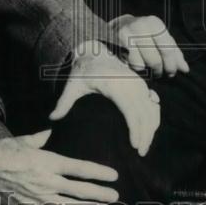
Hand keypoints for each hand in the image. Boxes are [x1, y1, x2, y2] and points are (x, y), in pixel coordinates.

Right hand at [0, 129, 118, 204]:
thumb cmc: (2, 150)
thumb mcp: (23, 140)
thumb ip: (39, 139)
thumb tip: (49, 132)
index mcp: (48, 162)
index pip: (80, 168)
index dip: (99, 173)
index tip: (113, 176)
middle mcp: (47, 181)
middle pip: (80, 190)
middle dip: (100, 194)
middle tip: (115, 196)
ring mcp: (39, 198)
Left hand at [50, 40, 160, 155]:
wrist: (94, 51)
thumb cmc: (82, 70)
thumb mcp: (72, 85)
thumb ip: (63, 102)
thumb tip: (52, 118)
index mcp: (114, 85)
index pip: (131, 110)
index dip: (135, 129)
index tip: (134, 145)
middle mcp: (130, 83)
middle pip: (144, 113)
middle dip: (145, 134)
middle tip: (141, 153)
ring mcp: (137, 83)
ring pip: (151, 108)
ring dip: (151, 128)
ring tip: (144, 147)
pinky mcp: (141, 84)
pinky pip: (152, 102)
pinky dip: (153, 117)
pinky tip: (151, 131)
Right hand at [108, 14, 189, 77]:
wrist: (118, 26)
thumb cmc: (145, 34)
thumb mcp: (160, 38)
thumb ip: (174, 53)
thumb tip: (185, 69)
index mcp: (154, 23)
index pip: (167, 49)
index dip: (171, 65)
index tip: (172, 72)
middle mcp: (139, 26)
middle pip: (155, 60)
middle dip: (159, 71)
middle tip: (159, 73)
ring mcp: (125, 34)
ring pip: (141, 65)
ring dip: (146, 71)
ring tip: (147, 68)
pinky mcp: (115, 45)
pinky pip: (128, 65)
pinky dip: (134, 68)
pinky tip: (135, 63)